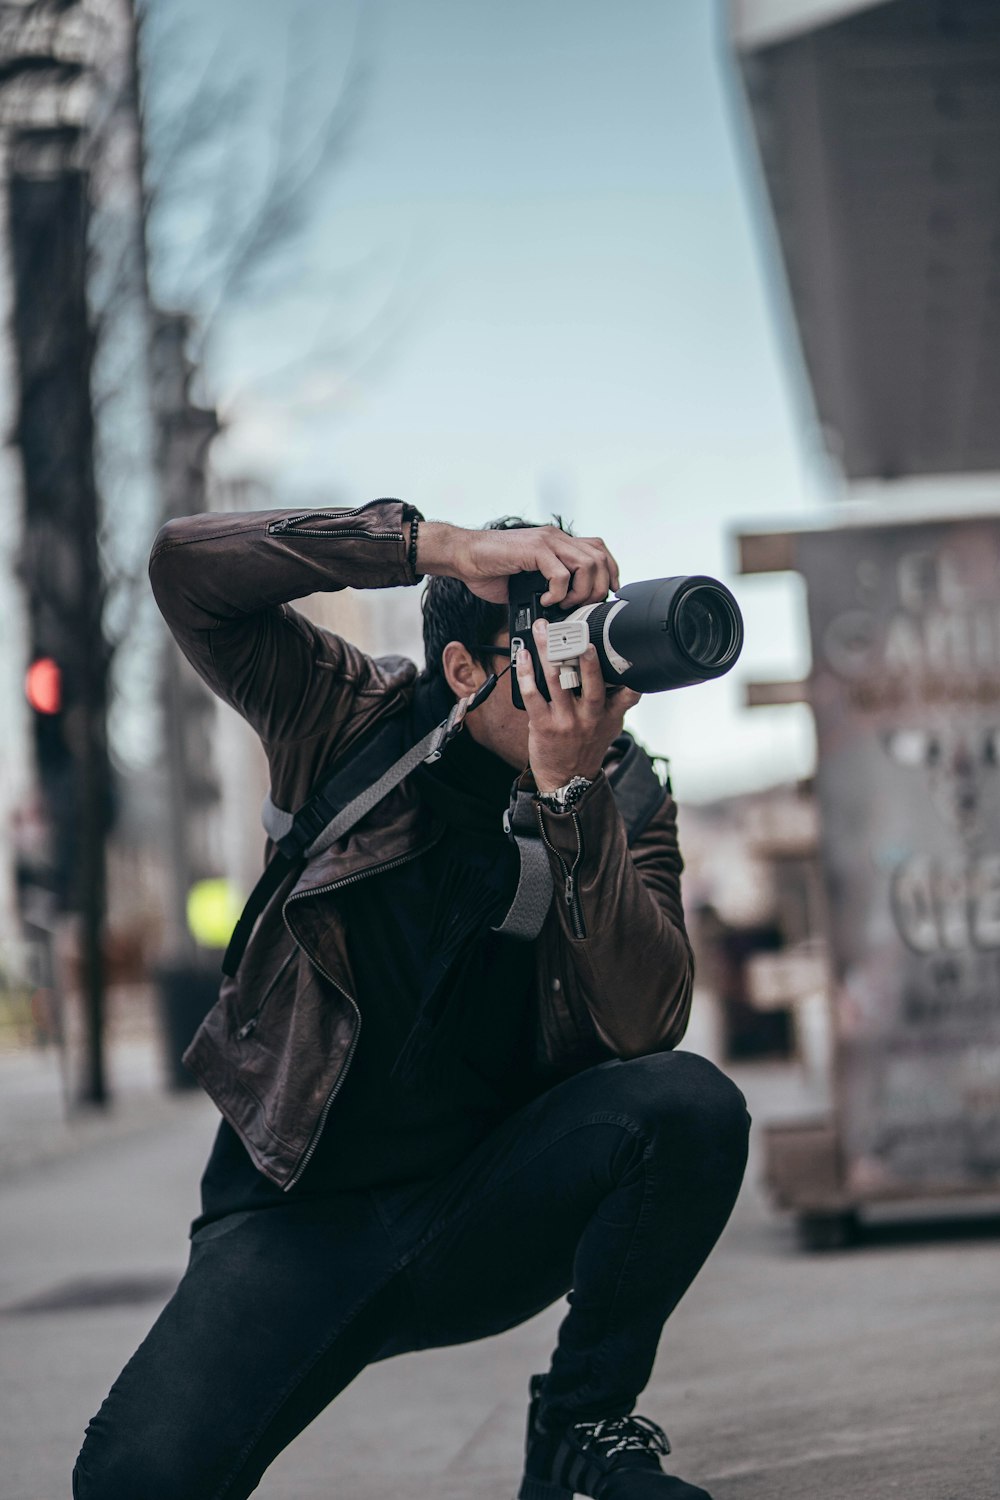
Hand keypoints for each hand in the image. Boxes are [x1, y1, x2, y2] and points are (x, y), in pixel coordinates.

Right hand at [416, 521, 619, 608]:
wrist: (462, 555)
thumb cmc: (490, 568)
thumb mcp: (528, 579)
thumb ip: (550, 586)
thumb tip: (565, 611)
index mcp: (557, 542)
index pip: (599, 549)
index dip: (610, 571)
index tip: (607, 593)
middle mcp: (556, 538)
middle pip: (600, 559)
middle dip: (598, 588)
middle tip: (581, 606)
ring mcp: (546, 541)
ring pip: (587, 565)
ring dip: (580, 592)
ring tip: (563, 604)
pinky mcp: (534, 550)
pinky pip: (561, 573)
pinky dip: (558, 593)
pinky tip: (545, 600)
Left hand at [516, 618, 641, 792]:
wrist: (567, 780)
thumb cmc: (588, 747)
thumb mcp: (612, 726)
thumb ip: (620, 701)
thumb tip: (630, 675)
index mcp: (609, 714)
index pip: (626, 693)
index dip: (629, 676)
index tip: (626, 654)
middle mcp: (589, 716)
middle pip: (589, 682)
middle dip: (583, 656)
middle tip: (578, 634)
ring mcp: (565, 720)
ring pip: (557, 681)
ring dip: (548, 653)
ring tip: (543, 632)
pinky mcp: (543, 724)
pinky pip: (533, 695)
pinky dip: (526, 674)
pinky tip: (524, 656)